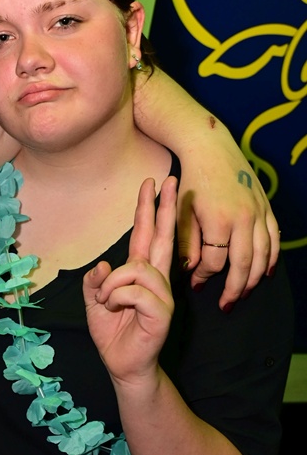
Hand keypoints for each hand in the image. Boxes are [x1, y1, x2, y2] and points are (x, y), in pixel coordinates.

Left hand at [83, 177, 176, 386]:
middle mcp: (156, 281)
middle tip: (171, 180)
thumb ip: (94, 283)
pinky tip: (114, 308)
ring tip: (107, 302)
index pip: (147, 236)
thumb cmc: (113, 334)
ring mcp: (162, 295)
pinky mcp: (162, 311)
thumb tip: (101, 265)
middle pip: (163, 237)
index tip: (153, 185)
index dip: (150, 211)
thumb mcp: (94, 304)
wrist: (123, 366)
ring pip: (136, 268)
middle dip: (165, 208)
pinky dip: (116, 297)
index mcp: (141, 275)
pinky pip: (134, 291)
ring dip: (112, 284)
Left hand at [177, 145, 277, 308]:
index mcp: (218, 220)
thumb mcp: (180, 212)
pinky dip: (272, 258)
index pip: (215, 262)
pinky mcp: (266, 207)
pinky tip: (265, 273)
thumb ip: (187, 243)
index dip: (205, 277)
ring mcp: (258, 212)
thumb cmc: (190, 180)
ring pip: (263, 255)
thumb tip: (192, 270)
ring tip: (244, 294)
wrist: (210, 148)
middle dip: (234, 289)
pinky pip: (274, 238)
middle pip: (243, 264)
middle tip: (226, 305)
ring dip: (254, 279)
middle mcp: (243, 218)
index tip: (196, 284)